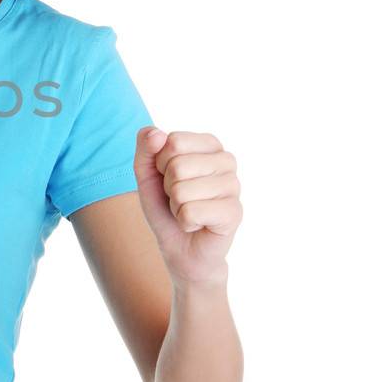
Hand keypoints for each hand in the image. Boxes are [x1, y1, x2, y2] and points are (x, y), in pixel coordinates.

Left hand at [133, 127, 241, 285]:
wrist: (181, 248)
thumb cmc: (167, 207)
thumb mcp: (147, 174)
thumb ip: (145, 149)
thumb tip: (156, 133)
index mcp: (209, 144)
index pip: (173, 141)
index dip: (160, 164)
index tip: (169, 178)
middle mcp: (227, 160)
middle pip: (177, 166)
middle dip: (168, 188)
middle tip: (179, 199)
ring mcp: (234, 186)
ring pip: (182, 190)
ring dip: (176, 207)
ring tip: (188, 211)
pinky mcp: (234, 212)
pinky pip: (190, 212)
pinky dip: (184, 223)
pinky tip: (197, 225)